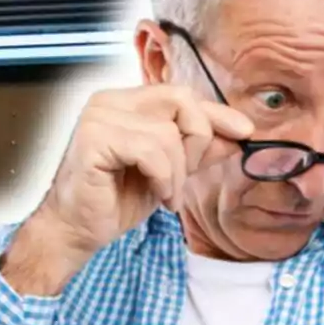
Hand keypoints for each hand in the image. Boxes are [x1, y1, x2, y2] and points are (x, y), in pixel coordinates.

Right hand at [3, 85, 252, 293]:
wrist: (79, 229)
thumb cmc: (117, 198)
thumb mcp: (171, 171)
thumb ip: (199, 149)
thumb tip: (238, 134)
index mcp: (127, 102)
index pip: (182, 95)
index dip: (217, 113)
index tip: (245, 131)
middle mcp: (110, 101)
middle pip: (180, 102)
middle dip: (197, 141)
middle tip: (187, 173)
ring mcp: (98, 117)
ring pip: (168, 133)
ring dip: (178, 172)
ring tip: (168, 194)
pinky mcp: (92, 139)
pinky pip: (150, 151)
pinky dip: (163, 178)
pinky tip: (158, 195)